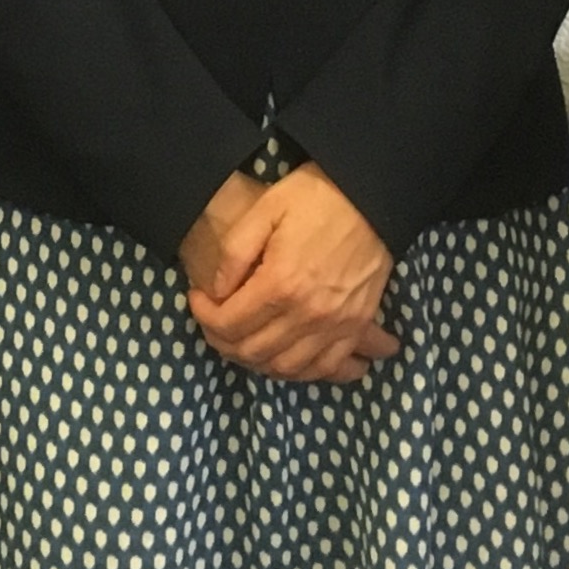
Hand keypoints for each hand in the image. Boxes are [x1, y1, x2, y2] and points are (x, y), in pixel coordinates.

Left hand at [185, 162, 401, 383]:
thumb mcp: (264, 209)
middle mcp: (308, 315)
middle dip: (222, 341)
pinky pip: (327, 368)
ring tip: (243, 340)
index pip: (228, 323)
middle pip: (252, 351)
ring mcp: (336, 326)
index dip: (203, 316)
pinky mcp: (357, 326)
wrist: (371, 196)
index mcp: (280, 284)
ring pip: (286, 368)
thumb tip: (215, 291)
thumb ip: (234, 253)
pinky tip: (285, 360)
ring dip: (257, 362)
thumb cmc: (315, 198)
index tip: (197, 298)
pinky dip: (302, 373)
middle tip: (213, 321)